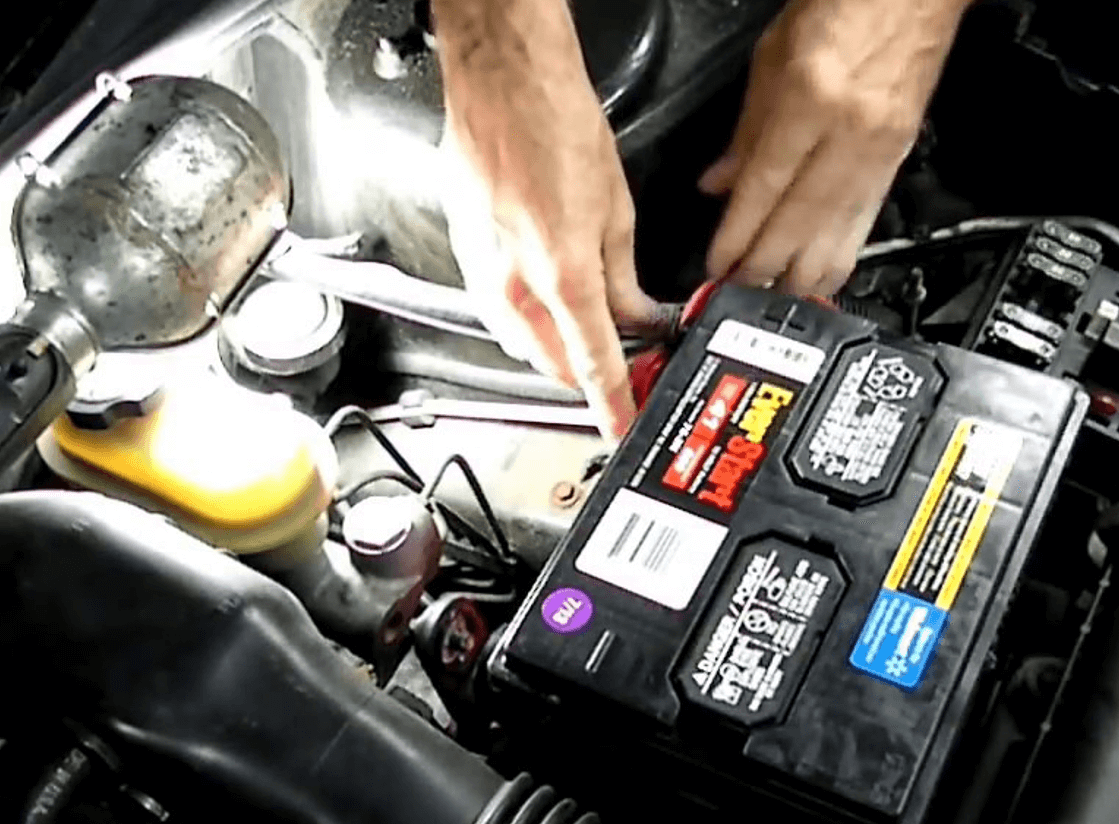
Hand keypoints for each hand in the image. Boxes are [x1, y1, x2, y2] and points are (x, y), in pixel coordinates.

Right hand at [434, 0, 655, 438]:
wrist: (501, 79)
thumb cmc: (555, 121)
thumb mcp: (615, 206)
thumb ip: (622, 275)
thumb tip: (634, 312)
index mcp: (562, 275)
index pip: (594, 364)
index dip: (613, 405)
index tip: (623, 429)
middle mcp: (514, 284)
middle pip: (554, 363)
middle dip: (588, 377)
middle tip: (623, 372)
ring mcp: (481, 272)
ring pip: (522, 342)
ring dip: (556, 350)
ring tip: (590, 336)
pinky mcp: (464, 256)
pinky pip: (498, 311)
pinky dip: (527, 320)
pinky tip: (548, 304)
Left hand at [700, 0, 970, 296]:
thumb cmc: (844, 4)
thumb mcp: (773, 55)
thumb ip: (745, 128)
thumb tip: (718, 183)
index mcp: (810, 98)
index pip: (765, 185)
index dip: (738, 234)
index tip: (718, 264)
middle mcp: (849, 130)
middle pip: (800, 218)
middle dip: (766, 265)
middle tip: (739, 293)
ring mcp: (880, 147)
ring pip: (838, 228)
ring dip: (805, 273)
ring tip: (778, 300)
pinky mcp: (899, 154)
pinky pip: (867, 216)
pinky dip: (843, 252)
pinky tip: (827, 276)